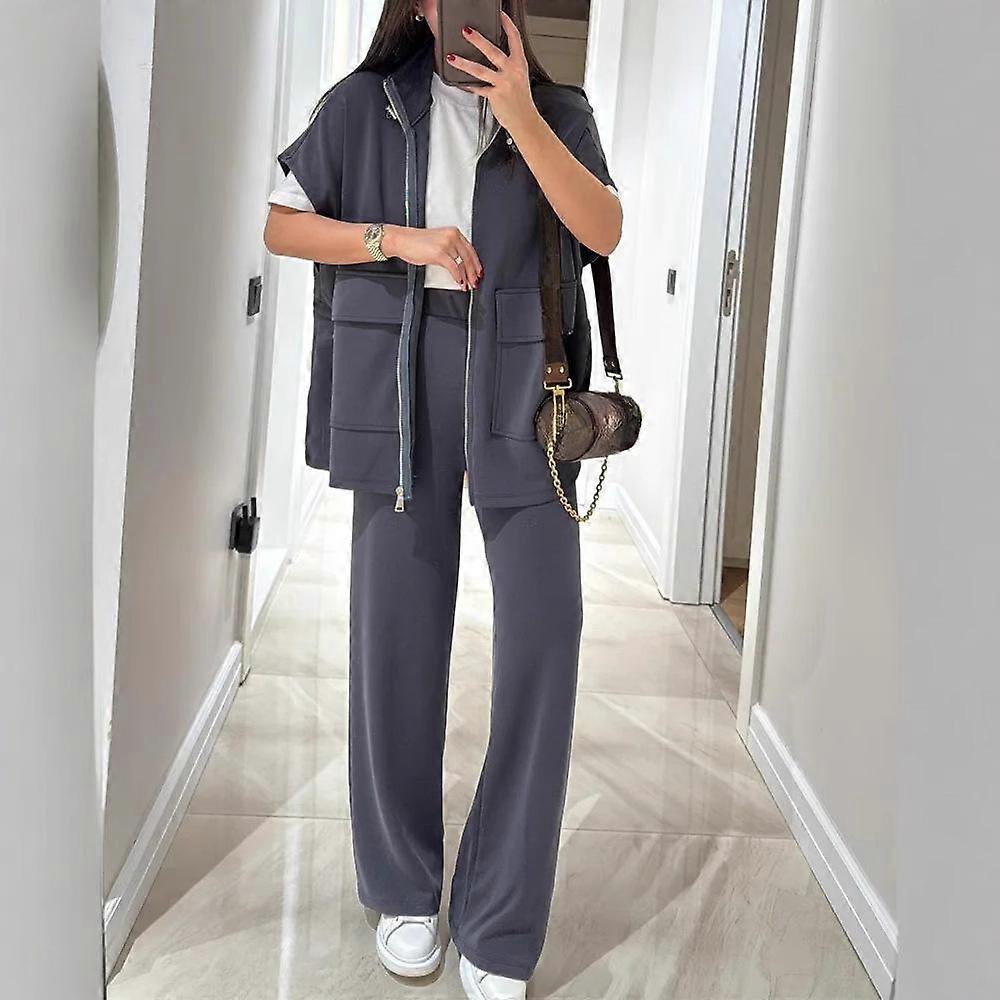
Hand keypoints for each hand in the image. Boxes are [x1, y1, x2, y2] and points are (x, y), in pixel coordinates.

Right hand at [382, 225, 482, 287]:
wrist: (402, 240)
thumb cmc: (416, 242)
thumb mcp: (438, 242)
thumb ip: (451, 248)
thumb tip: (460, 263)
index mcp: (453, 232)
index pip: (470, 249)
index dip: (476, 262)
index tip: (478, 271)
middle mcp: (452, 236)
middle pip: (469, 257)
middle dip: (474, 272)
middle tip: (475, 281)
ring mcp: (446, 244)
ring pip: (463, 264)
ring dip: (467, 277)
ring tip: (468, 285)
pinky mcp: (440, 254)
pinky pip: (454, 268)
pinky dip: (458, 277)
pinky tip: (459, 282)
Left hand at [447, 11, 539, 137]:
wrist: (525, 120)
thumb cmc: (522, 101)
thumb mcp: (520, 77)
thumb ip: (509, 66)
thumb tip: (495, 56)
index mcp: (519, 63)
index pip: (514, 38)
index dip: (507, 24)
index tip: (500, 15)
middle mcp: (511, 71)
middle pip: (492, 51)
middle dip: (477, 40)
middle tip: (466, 31)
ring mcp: (502, 83)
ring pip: (480, 70)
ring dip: (464, 63)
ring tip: (452, 57)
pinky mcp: (494, 95)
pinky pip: (478, 88)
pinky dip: (468, 85)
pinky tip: (459, 82)